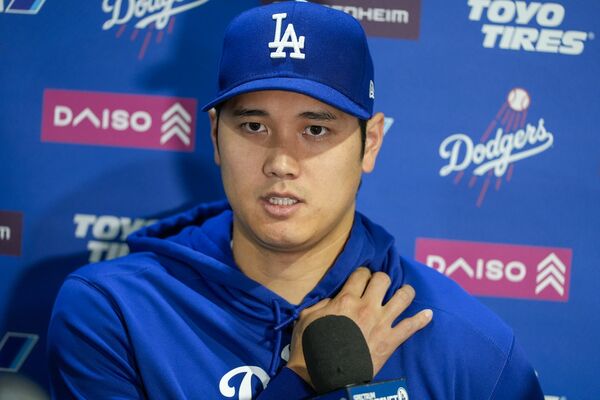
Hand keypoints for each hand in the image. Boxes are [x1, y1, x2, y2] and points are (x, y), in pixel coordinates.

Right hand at [286, 267, 432, 383]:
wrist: (326, 377)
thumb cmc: (311, 347)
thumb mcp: (307, 318)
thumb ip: (321, 303)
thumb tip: (334, 298)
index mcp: (346, 299)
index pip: (361, 274)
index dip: (362, 273)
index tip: (363, 277)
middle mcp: (367, 306)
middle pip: (383, 279)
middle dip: (382, 279)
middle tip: (380, 285)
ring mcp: (382, 323)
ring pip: (403, 296)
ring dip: (406, 292)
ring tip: (406, 291)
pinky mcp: (391, 340)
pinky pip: (412, 326)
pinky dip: (422, 319)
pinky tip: (429, 314)